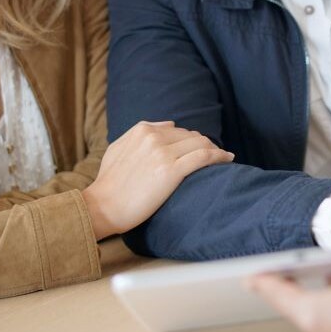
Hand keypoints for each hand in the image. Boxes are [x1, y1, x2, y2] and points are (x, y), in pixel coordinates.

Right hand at [81, 121, 233, 239]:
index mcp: (142, 130)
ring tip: (223, 157)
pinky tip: (228, 159)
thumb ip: (140, 132)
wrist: (102, 206)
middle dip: (205, 144)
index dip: (192, 140)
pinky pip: (204, 157)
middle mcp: (154, 137)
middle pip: (191, 136)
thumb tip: (169, 125)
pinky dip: (219, 156)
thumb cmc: (108, 182)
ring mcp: (163, 153)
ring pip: (201, 144)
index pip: (178, 130)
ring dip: (215, 150)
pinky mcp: (172, 171)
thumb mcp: (118, 148)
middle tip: (215, 154)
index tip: (201, 148)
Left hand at [248, 232, 330, 331]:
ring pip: (319, 309)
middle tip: (284, 268)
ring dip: (320, 289)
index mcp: (314, 313)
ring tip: (328, 267)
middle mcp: (321, 329)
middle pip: (296, 302)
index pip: (276, 292)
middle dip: (292, 282)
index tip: (248, 274)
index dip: (261, 278)